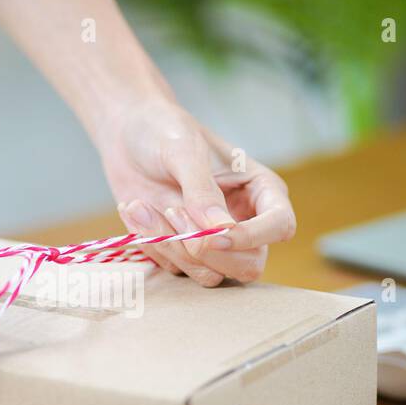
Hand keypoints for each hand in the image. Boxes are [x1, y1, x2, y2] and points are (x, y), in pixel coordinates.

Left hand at [95, 96, 295, 285]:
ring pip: (209, 274)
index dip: (252, 238)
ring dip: (172, 246)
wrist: (126, 133)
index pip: (279, 226)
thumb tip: (222, 230)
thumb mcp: (183, 150)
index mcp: (260, 190)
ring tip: (142, 205)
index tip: (214, 235)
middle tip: (172, 210)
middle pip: (248, 265)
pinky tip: (136, 210)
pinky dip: (152, 243)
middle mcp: (244, 222)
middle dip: (206, 250)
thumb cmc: (163, 130)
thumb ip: (202, 190)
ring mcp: (214, 241)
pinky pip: (176, 269)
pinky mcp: (184, 251)